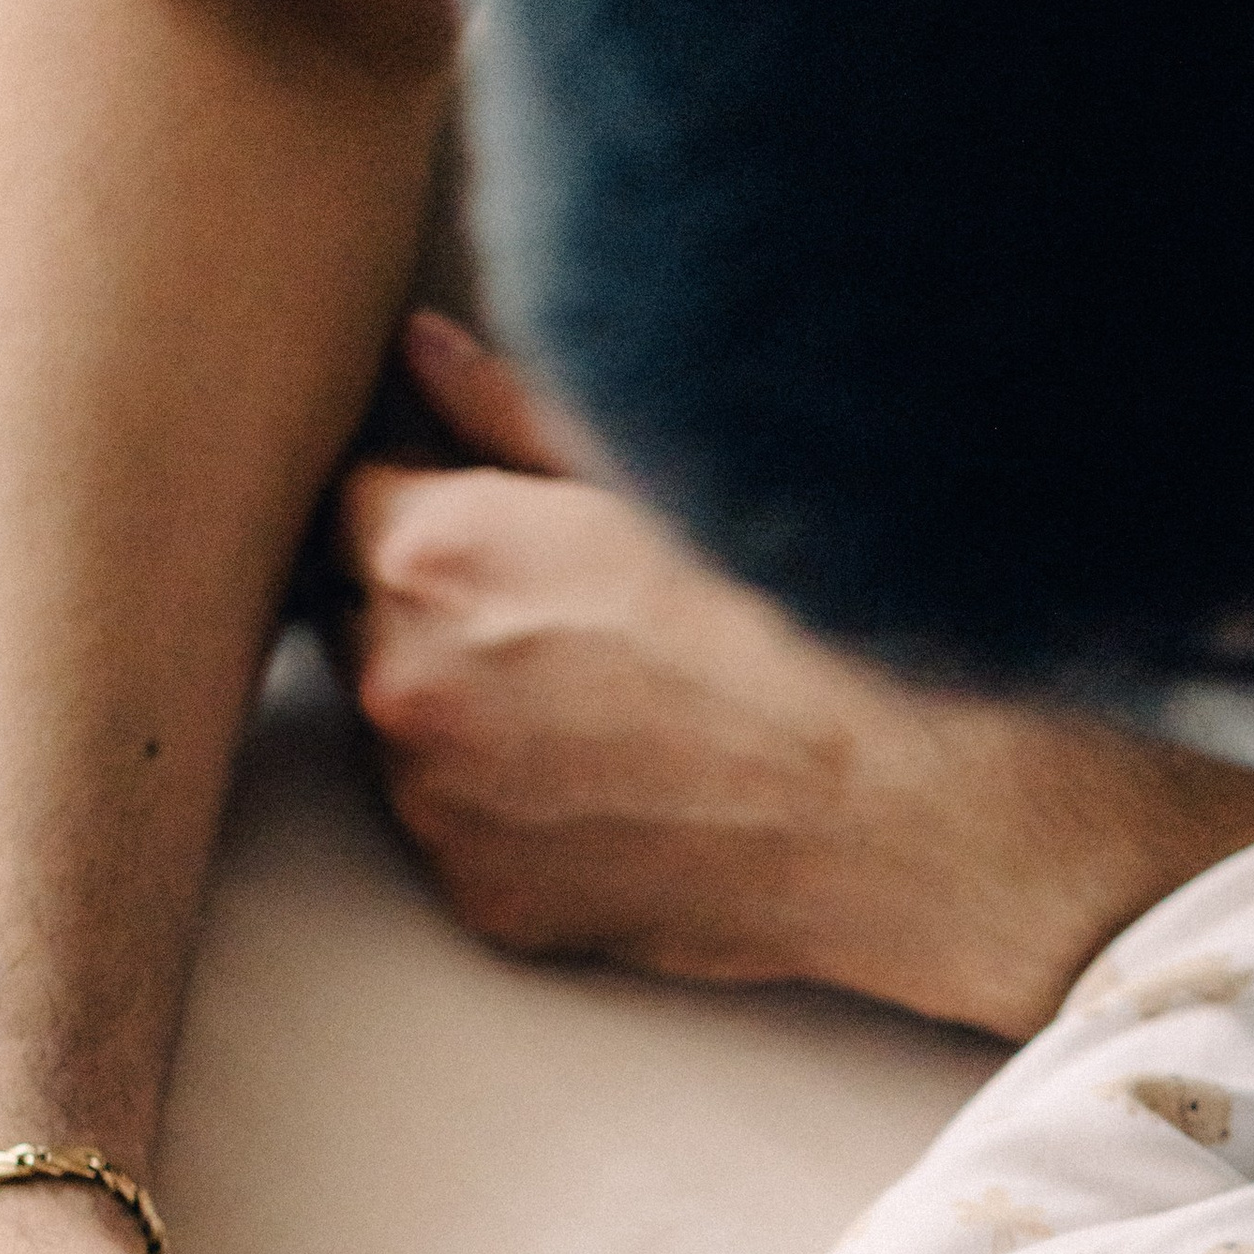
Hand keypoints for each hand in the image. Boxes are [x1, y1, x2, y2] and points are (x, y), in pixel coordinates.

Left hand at [342, 317, 1253, 1035]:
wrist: (905, 801)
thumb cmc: (807, 621)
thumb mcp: (661, 479)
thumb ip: (510, 413)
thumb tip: (422, 350)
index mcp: (434, 551)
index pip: (347, 502)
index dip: (426, 503)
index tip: (500, 520)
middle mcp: (404, 686)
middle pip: (354, 622)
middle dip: (423, 610)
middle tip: (565, 615)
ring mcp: (439, 810)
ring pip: (409, 737)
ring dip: (465, 716)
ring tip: (614, 710)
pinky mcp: (489, 902)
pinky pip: (468, 836)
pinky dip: (517, 811)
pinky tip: (629, 789)